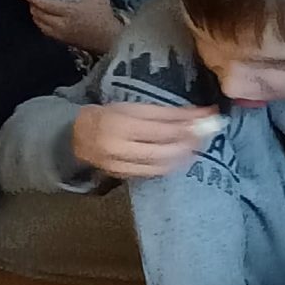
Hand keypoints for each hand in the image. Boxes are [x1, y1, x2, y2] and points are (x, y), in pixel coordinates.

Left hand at [22, 0, 117, 53]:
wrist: (110, 39)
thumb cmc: (104, 16)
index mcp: (69, 12)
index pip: (44, 4)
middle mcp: (61, 24)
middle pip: (38, 14)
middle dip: (31, 4)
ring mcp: (61, 34)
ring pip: (39, 24)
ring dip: (35, 14)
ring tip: (36, 5)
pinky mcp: (62, 41)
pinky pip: (45, 31)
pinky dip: (41, 23)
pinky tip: (44, 17)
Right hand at [71, 98, 221, 179]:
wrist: (78, 136)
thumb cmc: (109, 116)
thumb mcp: (134, 108)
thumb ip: (166, 113)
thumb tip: (199, 114)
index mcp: (121, 125)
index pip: (161, 129)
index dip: (186, 127)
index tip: (207, 121)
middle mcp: (119, 148)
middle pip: (162, 150)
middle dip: (188, 144)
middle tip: (206, 136)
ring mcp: (120, 166)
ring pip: (159, 166)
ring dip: (183, 157)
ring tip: (197, 147)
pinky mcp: (122, 176)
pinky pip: (151, 174)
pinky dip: (170, 167)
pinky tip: (181, 159)